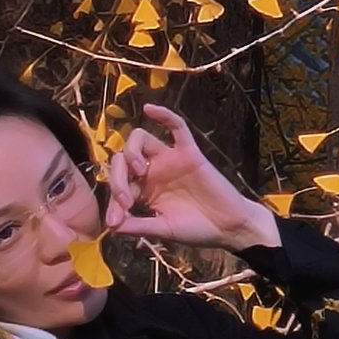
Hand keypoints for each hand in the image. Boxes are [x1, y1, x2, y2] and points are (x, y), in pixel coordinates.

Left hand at [103, 104, 280, 253]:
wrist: (227, 227)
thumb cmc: (196, 229)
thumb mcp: (162, 229)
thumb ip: (137, 226)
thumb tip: (111, 227)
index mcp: (143, 190)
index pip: (119, 186)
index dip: (113, 202)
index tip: (114, 221)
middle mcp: (152, 171)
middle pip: (123, 160)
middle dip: (117, 179)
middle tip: (125, 201)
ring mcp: (170, 159)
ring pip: (141, 138)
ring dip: (132, 150)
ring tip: (139, 170)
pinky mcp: (189, 152)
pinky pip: (176, 127)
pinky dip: (163, 115)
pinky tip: (149, 109)